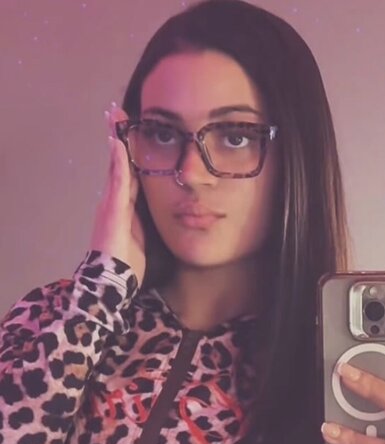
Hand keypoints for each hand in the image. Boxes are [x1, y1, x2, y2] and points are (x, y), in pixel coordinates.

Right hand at [89, 102, 145, 287]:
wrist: (112, 284)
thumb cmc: (129, 265)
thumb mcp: (145, 238)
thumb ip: (151, 222)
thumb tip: (167, 212)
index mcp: (124, 207)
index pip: (128, 172)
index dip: (129, 151)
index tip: (129, 129)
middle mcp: (114, 201)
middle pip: (118, 162)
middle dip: (117, 136)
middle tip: (116, 111)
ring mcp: (110, 204)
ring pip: (115, 166)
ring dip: (115, 140)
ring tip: (114, 116)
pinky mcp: (112, 211)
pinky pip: (116, 182)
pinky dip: (117, 162)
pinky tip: (118, 143)